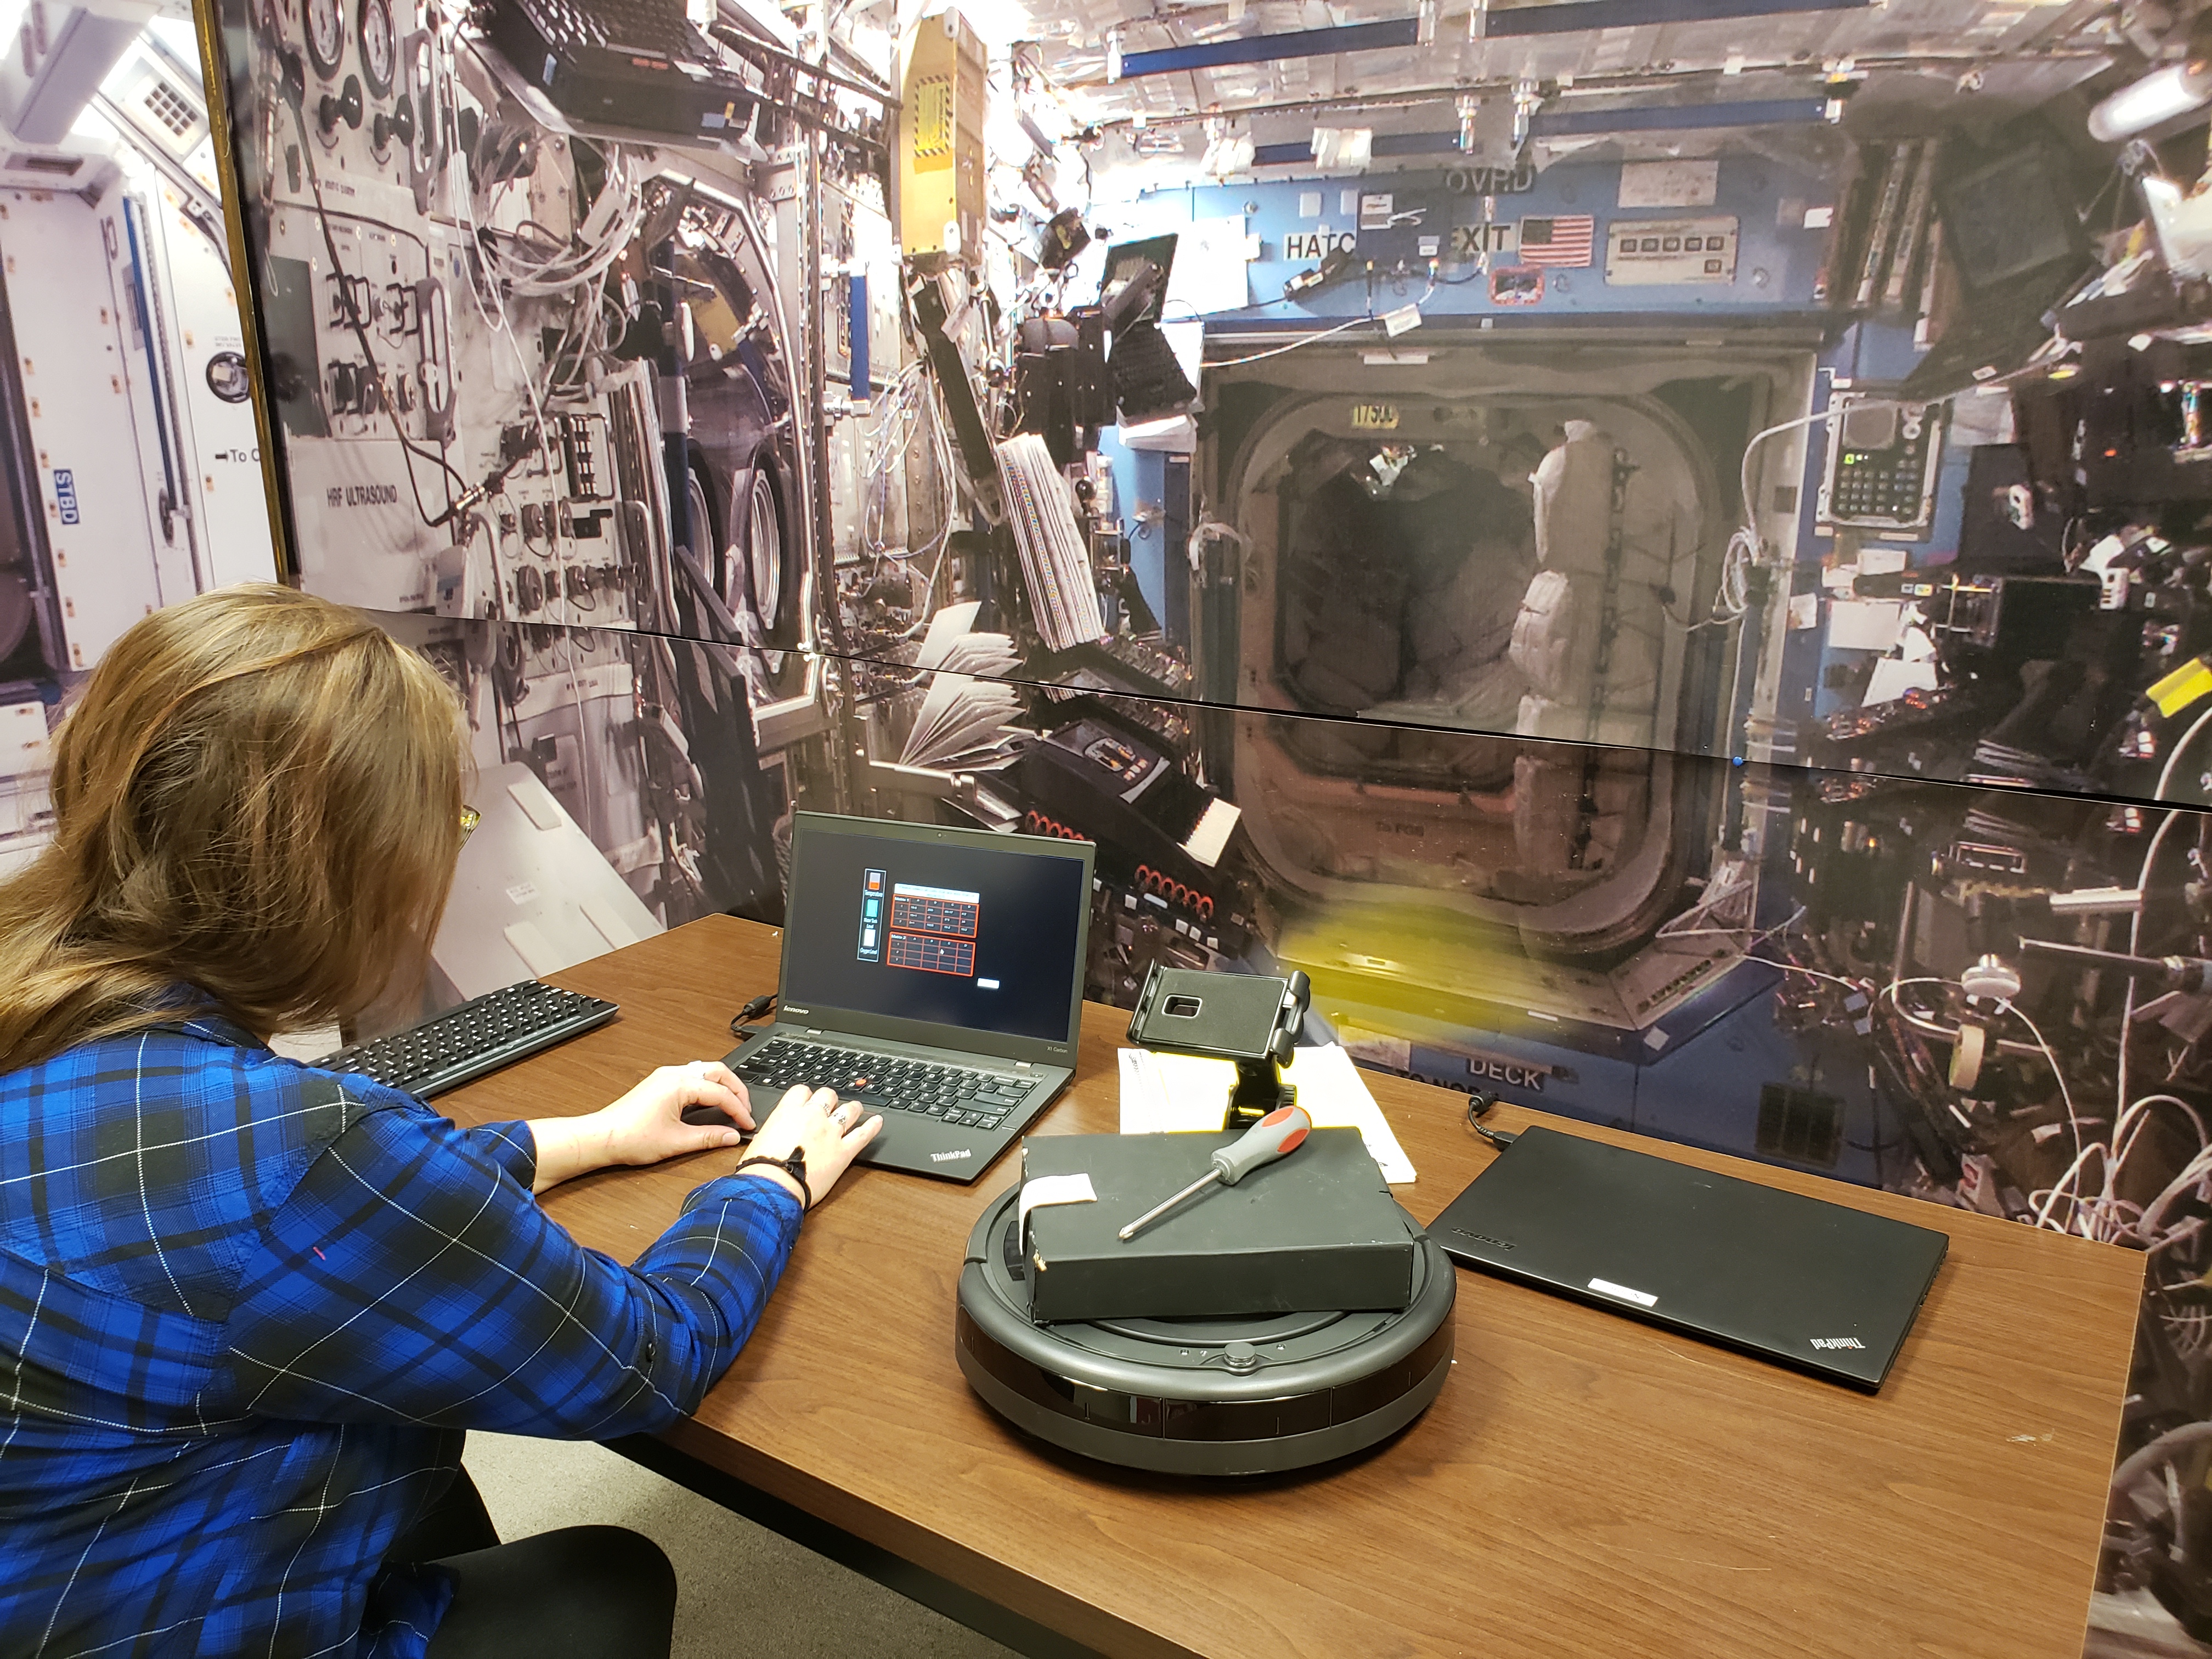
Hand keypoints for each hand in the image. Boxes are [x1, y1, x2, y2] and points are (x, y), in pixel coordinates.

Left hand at [529, 1061, 754, 1193]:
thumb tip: (732, 1136)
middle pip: (718, 1071)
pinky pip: (691, 1076)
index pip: (721, 1093)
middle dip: (736, 1090)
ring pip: (705, 1071)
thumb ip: (709, 1137)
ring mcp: (665, 1076)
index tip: (748, 1124)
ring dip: (722, 1085)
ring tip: (732, 1105)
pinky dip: (707, 1086)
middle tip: (745, 1110)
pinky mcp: (659, 1082)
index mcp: (679, 1084)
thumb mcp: (677, 1142)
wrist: (601, 1137)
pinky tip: (710, 1102)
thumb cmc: (631, 1138)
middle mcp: (673, 1074)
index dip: (739, 1110)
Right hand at [737, 1084, 881, 1208]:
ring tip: (856, 1108)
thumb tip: (774, 1134)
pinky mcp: (843, 1152)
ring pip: (849, 1111)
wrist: (772, 1186)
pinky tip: (878, 1121)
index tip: (808, 1100)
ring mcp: (831, 1133)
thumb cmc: (761, 1167)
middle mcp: (812, 1117)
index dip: (807, 1095)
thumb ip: (774, 1131)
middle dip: (830, 1099)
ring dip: (853, 1108)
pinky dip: (872, 1127)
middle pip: (828, 1095)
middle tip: (831, 1106)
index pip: (802, 1091)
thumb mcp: (760, 1140)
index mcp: (789, 1111)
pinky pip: (863, 1135)